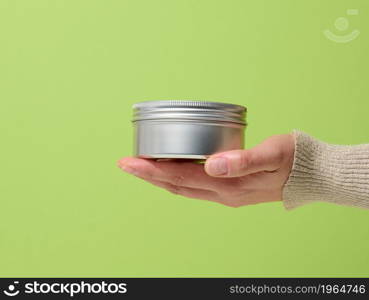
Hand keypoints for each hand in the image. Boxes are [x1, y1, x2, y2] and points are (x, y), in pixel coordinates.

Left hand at [118, 134, 294, 206]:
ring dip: (160, 177)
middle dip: (148, 175)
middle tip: (125, 163)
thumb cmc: (293, 161)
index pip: (182, 178)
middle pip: (176, 186)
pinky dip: (177, 177)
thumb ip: (243, 161)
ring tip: (141, 166)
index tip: (131, 161)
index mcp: (229, 186)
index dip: (154, 170)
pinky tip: (170, 168)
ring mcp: (225, 194)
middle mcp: (222, 194)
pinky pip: (195, 186)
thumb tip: (213, 164)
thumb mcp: (272, 155)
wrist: (310, 176)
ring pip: (183, 188)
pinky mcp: (229, 189)